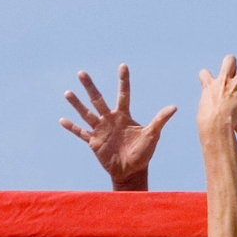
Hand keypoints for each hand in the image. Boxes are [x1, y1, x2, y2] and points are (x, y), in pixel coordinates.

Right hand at [60, 64, 176, 187]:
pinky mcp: (94, 142)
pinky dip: (72, 127)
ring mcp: (101, 130)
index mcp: (124, 116)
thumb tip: (174, 107)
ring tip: (68, 93)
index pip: (124, 94)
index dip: (123, 80)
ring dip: (77, 104)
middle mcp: (110, 119)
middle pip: (98, 99)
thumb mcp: (152, 135)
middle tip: (82, 73)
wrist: (131, 171)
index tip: (123, 65)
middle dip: (90, 87)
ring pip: (86, 114)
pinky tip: (62, 120)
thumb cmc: (143, 153)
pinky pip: (80, 133)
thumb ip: (160, 120)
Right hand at [197, 55, 236, 133]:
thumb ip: (206, 101)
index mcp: (209, 85)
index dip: (206, 76)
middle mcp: (223, 82)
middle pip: (230, 60)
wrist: (215, 125)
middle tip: (232, 74)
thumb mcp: (202, 108)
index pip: (205, 73)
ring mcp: (236, 88)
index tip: (207, 81)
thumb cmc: (206, 121)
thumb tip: (207, 105)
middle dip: (232, 64)